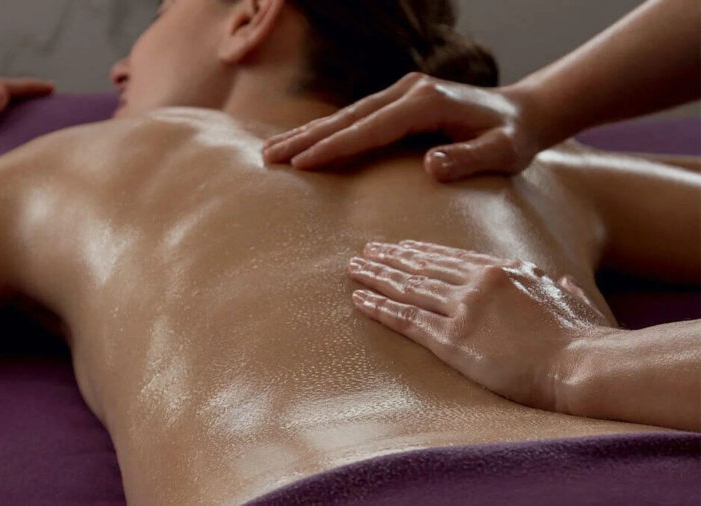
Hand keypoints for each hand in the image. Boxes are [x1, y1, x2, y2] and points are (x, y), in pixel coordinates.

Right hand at [262, 73, 544, 181]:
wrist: (524, 111)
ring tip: (272, 152)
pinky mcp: (399, 101)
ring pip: (345, 115)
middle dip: (306, 139)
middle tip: (268, 159)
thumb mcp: (504, 153)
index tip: (302, 163)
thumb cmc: (514, 138)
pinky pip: (356, 117)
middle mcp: (408, 92)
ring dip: (308, 134)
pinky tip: (305, 143)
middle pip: (347, 118)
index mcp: (426, 103)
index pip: (371, 128)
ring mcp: (401, 93)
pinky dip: (327, 131)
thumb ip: (470, 160)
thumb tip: (430, 167)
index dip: (335, 147)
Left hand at [347, 239, 608, 411]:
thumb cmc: (585, 341)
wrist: (582, 364)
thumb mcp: (575, 302)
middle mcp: (479, 282)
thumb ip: (562, 288)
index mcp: (506, 270)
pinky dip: (379, 307)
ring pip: (408, 287)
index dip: (421, 252)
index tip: (400, 247)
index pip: (452, 257)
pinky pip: (406, 319)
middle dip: (391, 258)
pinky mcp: (453, 340)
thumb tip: (563, 280)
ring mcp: (464, 309)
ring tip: (354, 268)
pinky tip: (359, 299)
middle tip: (366, 251)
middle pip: (423, 266)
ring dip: (377, 276)